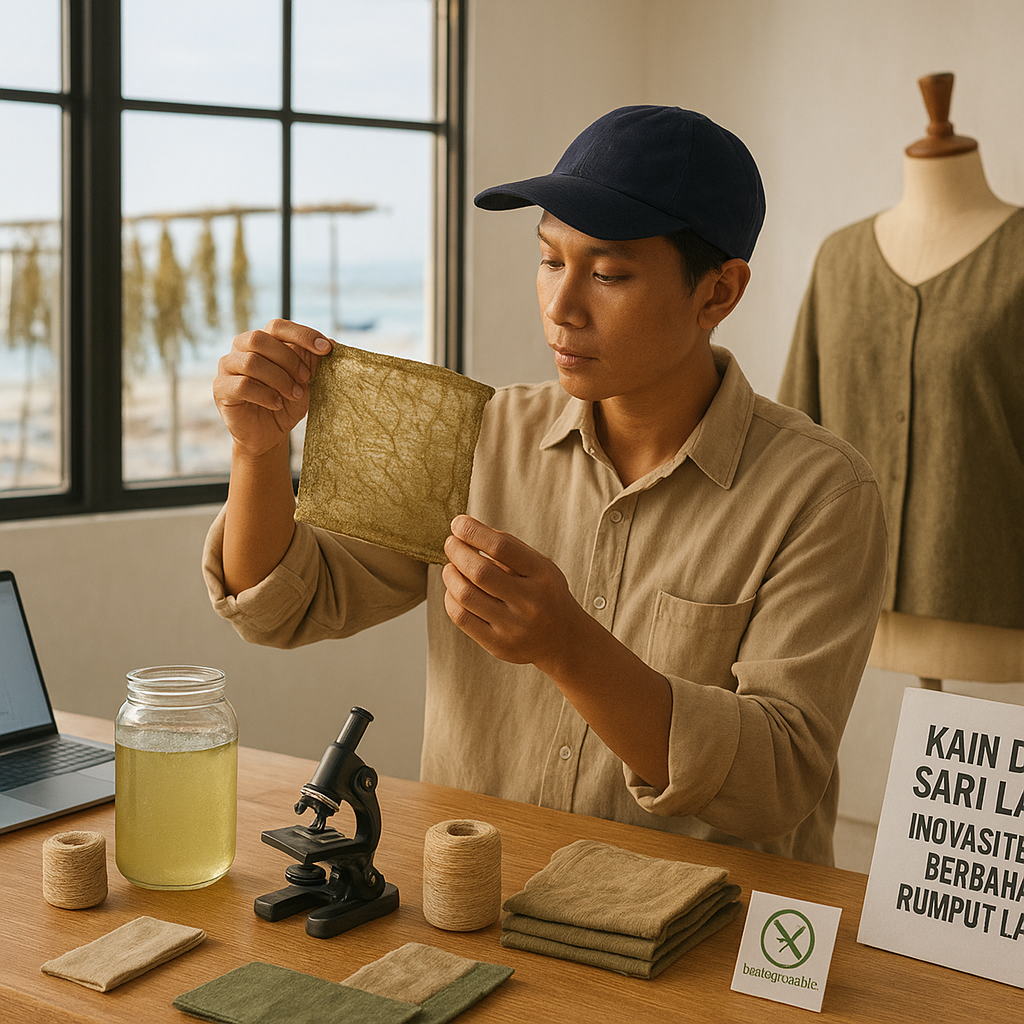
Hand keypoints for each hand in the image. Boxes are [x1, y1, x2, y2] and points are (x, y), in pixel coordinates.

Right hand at [213, 319, 332, 457]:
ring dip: (279, 379)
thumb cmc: (285, 403)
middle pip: (260, 339)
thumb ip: (312, 361)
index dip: (303, 335)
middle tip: (306, 379)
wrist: (269, 435)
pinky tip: (276, 404)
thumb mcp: (304, 382)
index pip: (278, 326)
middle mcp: (240, 349)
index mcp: (262, 341)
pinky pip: (242, 384)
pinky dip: (265, 394)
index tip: (326, 349)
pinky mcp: (221, 389)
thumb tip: (332, 341)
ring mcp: (227, 367)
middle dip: (289, 359)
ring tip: (294, 394)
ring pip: (251, 362)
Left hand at [441, 515, 587, 670]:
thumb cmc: (545, 594)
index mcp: (543, 575)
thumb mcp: (540, 566)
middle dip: (457, 552)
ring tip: (451, 567)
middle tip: (451, 543)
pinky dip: (451, 598)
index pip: (501, 547)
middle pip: (480, 572)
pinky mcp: (498, 645)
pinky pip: (462, 618)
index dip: (473, 531)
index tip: (458, 523)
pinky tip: (455, 590)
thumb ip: (509, 548)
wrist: (564, 640)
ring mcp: (514, 627)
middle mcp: (530, 602)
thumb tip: (466, 531)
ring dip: (451, 575)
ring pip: (465, 595)